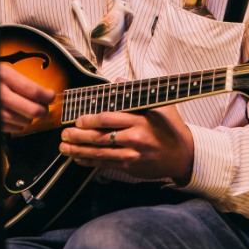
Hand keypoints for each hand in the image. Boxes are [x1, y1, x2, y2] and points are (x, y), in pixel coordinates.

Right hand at [0, 62, 54, 133]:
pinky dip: (20, 123)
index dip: (47, 95)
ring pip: (25, 121)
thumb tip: (40, 92)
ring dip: (31, 117)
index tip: (51, 95)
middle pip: (32, 110)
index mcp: (2, 79)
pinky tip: (18, 115)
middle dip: (43, 109)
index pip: (32, 91)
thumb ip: (19, 80)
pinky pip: (14, 128)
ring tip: (29, 108)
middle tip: (45, 105)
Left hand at [59, 106, 193, 183]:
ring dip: (79, 151)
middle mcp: (134, 138)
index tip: (77, 119)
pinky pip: (105, 164)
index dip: (90, 120)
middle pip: (100, 137)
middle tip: (64, 134)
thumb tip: (118, 81)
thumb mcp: (159, 105)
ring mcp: (132, 154)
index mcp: (140, 120)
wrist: (183, 155)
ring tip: (65, 148)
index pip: (109, 118)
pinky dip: (90, 162)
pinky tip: (78, 160)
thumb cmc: (170, 128)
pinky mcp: (131, 167)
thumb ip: (136, 94)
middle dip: (78, 136)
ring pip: (99, 153)